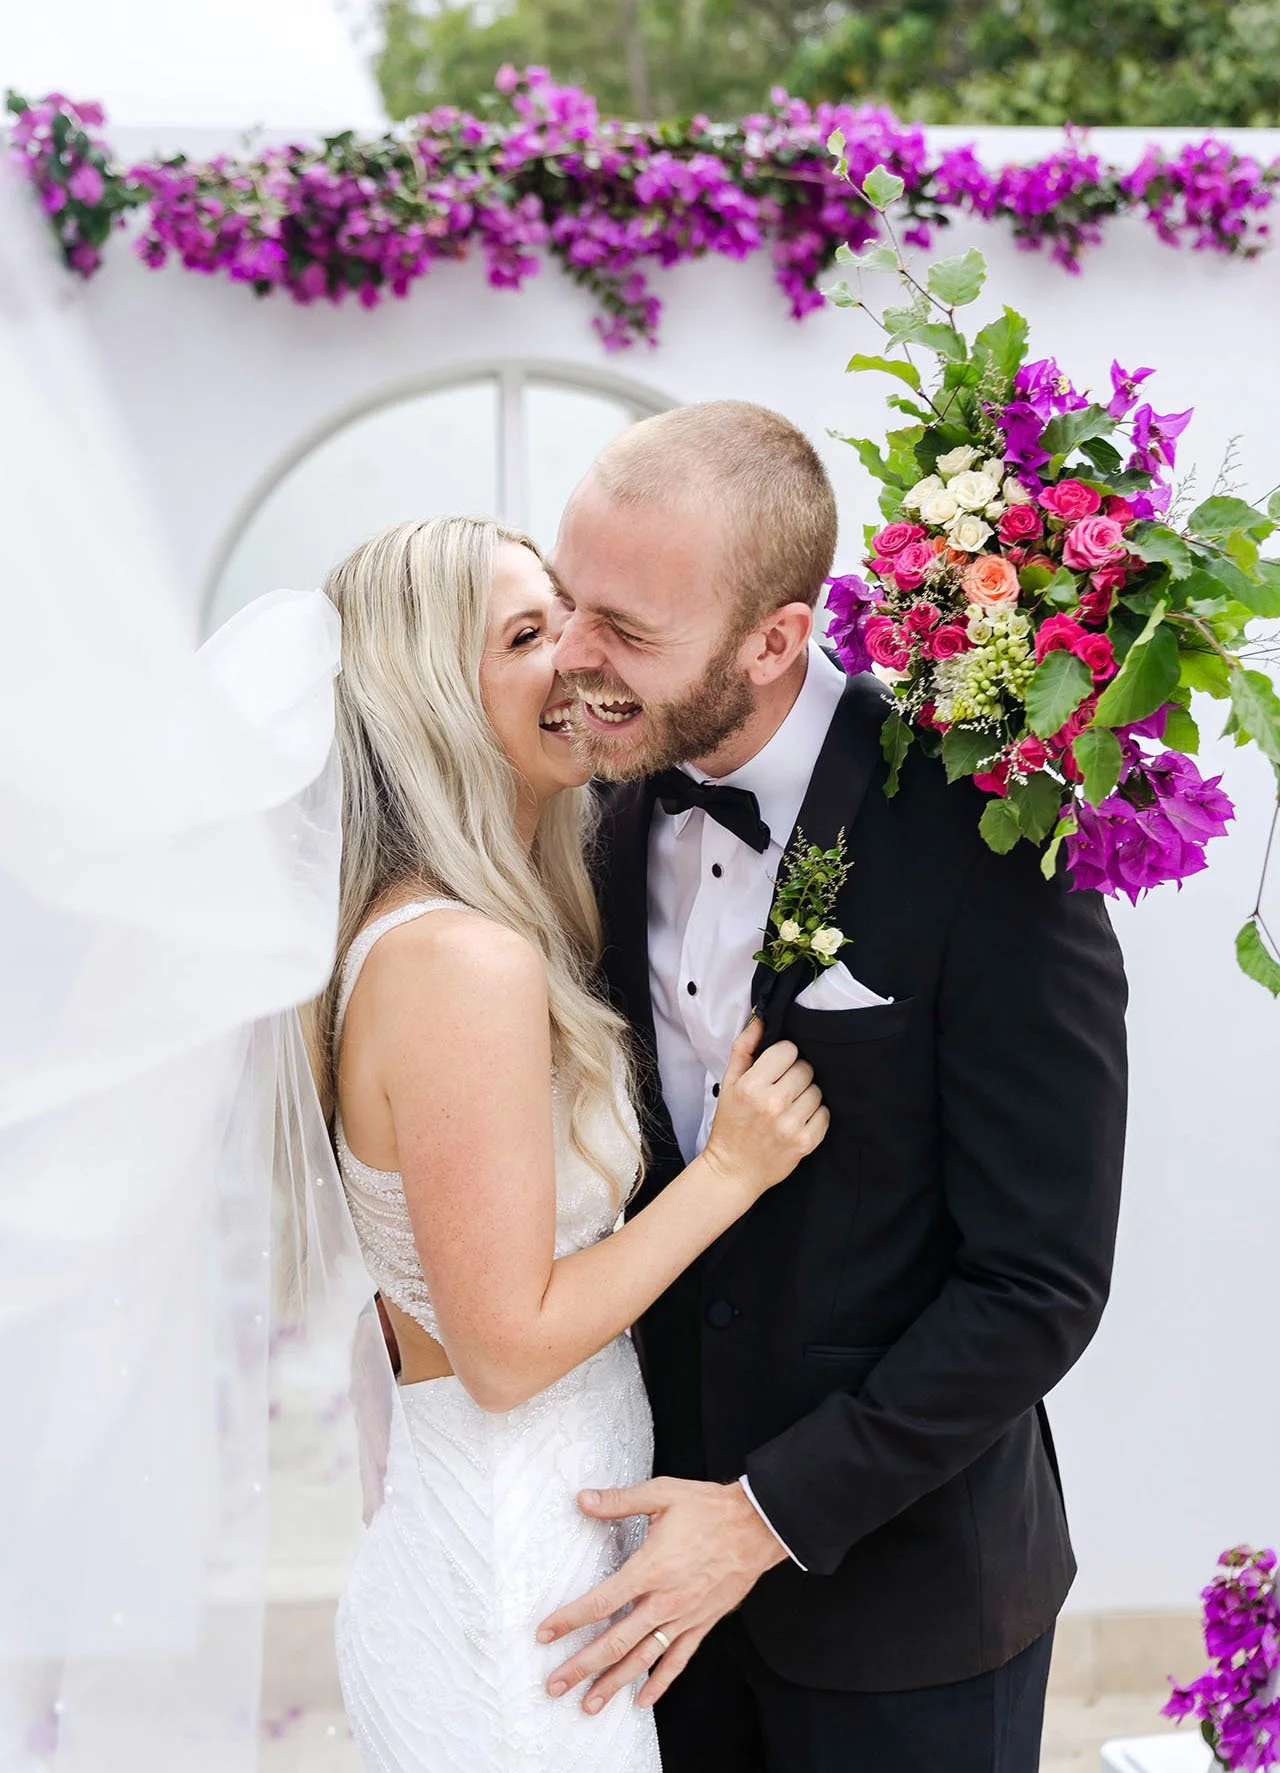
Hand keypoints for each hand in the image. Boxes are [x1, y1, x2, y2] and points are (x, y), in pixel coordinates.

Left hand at [535, 1477, 785, 1713]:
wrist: (756, 1526)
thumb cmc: (709, 1508)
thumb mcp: (662, 1494)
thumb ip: (620, 1501)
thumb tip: (583, 1499)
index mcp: (651, 1569)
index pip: (601, 1602)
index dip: (570, 1619)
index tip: (545, 1633)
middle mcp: (665, 1601)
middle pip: (616, 1642)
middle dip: (582, 1665)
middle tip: (555, 1684)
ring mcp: (685, 1617)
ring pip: (643, 1658)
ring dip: (614, 1683)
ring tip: (589, 1703)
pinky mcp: (703, 1624)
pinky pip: (678, 1660)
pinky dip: (659, 1682)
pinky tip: (642, 1699)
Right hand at [702, 1018, 828, 1200]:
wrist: (734, 1169)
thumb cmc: (731, 1124)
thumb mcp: (728, 1083)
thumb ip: (744, 1048)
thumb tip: (761, 1019)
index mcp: (751, 1086)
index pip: (788, 1050)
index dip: (783, 1057)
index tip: (775, 1069)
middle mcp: (773, 1103)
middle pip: (805, 1068)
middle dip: (795, 1075)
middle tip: (783, 1089)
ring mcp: (791, 1124)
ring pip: (817, 1090)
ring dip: (806, 1095)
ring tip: (789, 1106)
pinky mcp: (806, 1142)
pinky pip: (825, 1113)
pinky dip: (815, 1115)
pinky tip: (798, 1120)